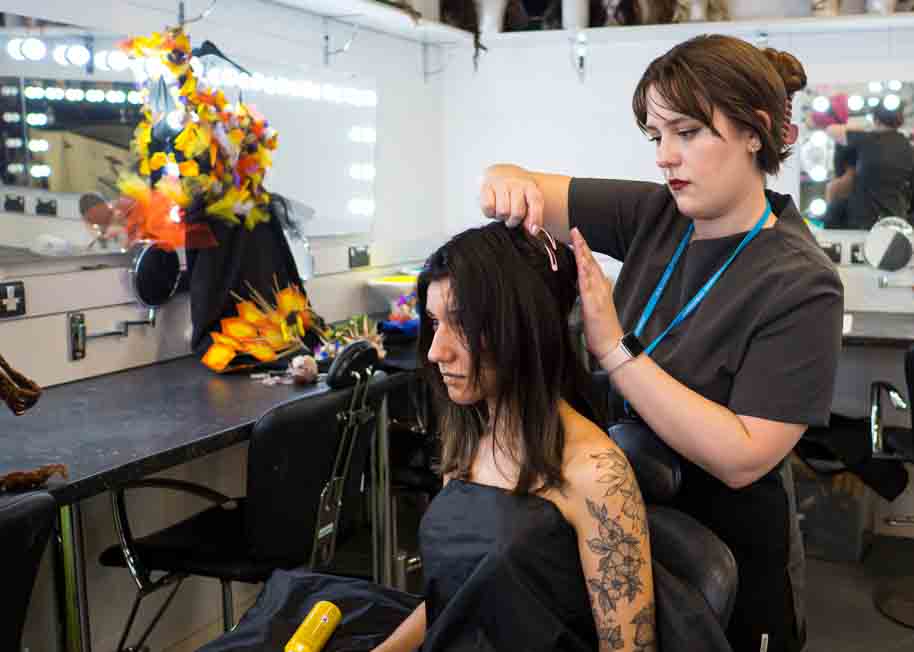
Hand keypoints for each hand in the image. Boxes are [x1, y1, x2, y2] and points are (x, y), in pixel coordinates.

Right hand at [480, 174, 543, 233]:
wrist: (501, 173)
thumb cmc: (516, 192)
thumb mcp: (528, 200)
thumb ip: (533, 216)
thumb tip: (532, 230)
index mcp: (530, 186)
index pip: (535, 202)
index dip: (535, 218)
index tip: (533, 230)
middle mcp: (516, 183)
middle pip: (517, 213)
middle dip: (513, 221)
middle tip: (511, 218)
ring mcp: (501, 183)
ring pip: (503, 211)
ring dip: (501, 217)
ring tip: (502, 212)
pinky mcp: (486, 186)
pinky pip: (488, 207)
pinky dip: (490, 212)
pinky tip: (493, 208)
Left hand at [571, 227, 622, 359]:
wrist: (612, 344)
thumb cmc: (602, 328)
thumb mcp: (595, 305)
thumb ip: (589, 293)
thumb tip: (582, 283)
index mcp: (601, 287)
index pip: (591, 264)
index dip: (584, 250)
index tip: (577, 236)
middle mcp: (601, 287)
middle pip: (591, 262)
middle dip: (583, 245)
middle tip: (575, 230)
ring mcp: (598, 295)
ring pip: (589, 270)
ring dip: (583, 254)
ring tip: (577, 240)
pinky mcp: (594, 305)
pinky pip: (588, 286)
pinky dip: (584, 273)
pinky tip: (580, 264)